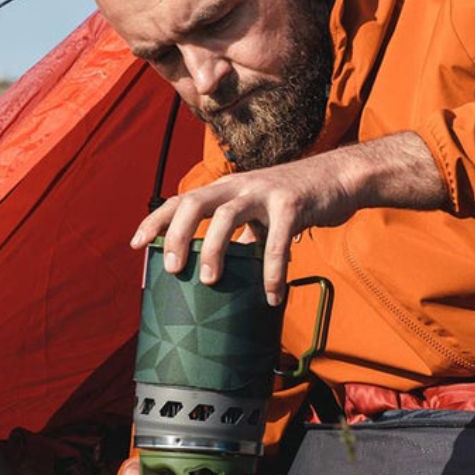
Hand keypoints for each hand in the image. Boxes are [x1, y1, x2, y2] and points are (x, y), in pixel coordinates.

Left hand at [129, 133, 446, 305]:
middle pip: (195, 201)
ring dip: (214, 249)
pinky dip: (272, 271)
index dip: (156, 221)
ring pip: (227, 214)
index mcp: (226, 189)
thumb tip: (220, 271)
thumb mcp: (258, 214)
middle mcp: (239, 185)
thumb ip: (239, 235)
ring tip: (209, 281)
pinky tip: (272, 296)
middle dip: (176, 234)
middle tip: (171, 268)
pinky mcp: (293, 203)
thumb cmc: (293, 200)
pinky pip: (278, 240)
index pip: (180, 199)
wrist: (339, 178)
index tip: (135, 244)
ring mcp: (265, 191)